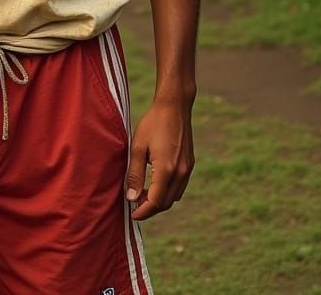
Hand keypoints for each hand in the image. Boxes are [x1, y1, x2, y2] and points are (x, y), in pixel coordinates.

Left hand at [125, 99, 194, 220]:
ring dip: (159, 200)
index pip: (155, 202)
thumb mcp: (137, 147)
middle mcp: (180, 173)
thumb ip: (134, 174)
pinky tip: (155, 183)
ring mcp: (187, 169)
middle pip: (165, 203)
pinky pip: (180, 186)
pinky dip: (168, 191)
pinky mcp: (190, 164)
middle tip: (134, 204)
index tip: (132, 214)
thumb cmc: (153, 123)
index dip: (143, 212)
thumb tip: (131, 198)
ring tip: (142, 193)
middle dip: (150, 208)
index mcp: (167, 170)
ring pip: (174, 196)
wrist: (175, 106)